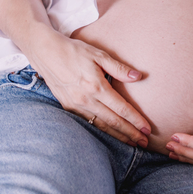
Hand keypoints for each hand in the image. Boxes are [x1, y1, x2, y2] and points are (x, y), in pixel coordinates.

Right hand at [25, 26, 151, 147]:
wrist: (46, 53)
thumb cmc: (74, 51)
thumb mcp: (99, 54)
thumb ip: (118, 68)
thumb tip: (138, 76)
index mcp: (96, 86)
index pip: (121, 108)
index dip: (135, 120)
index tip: (147, 129)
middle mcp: (86, 99)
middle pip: (113, 121)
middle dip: (130, 133)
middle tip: (144, 142)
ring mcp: (75, 105)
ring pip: (100, 125)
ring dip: (117, 135)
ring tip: (131, 142)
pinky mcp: (68, 107)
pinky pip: (88, 122)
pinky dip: (101, 130)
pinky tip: (110, 134)